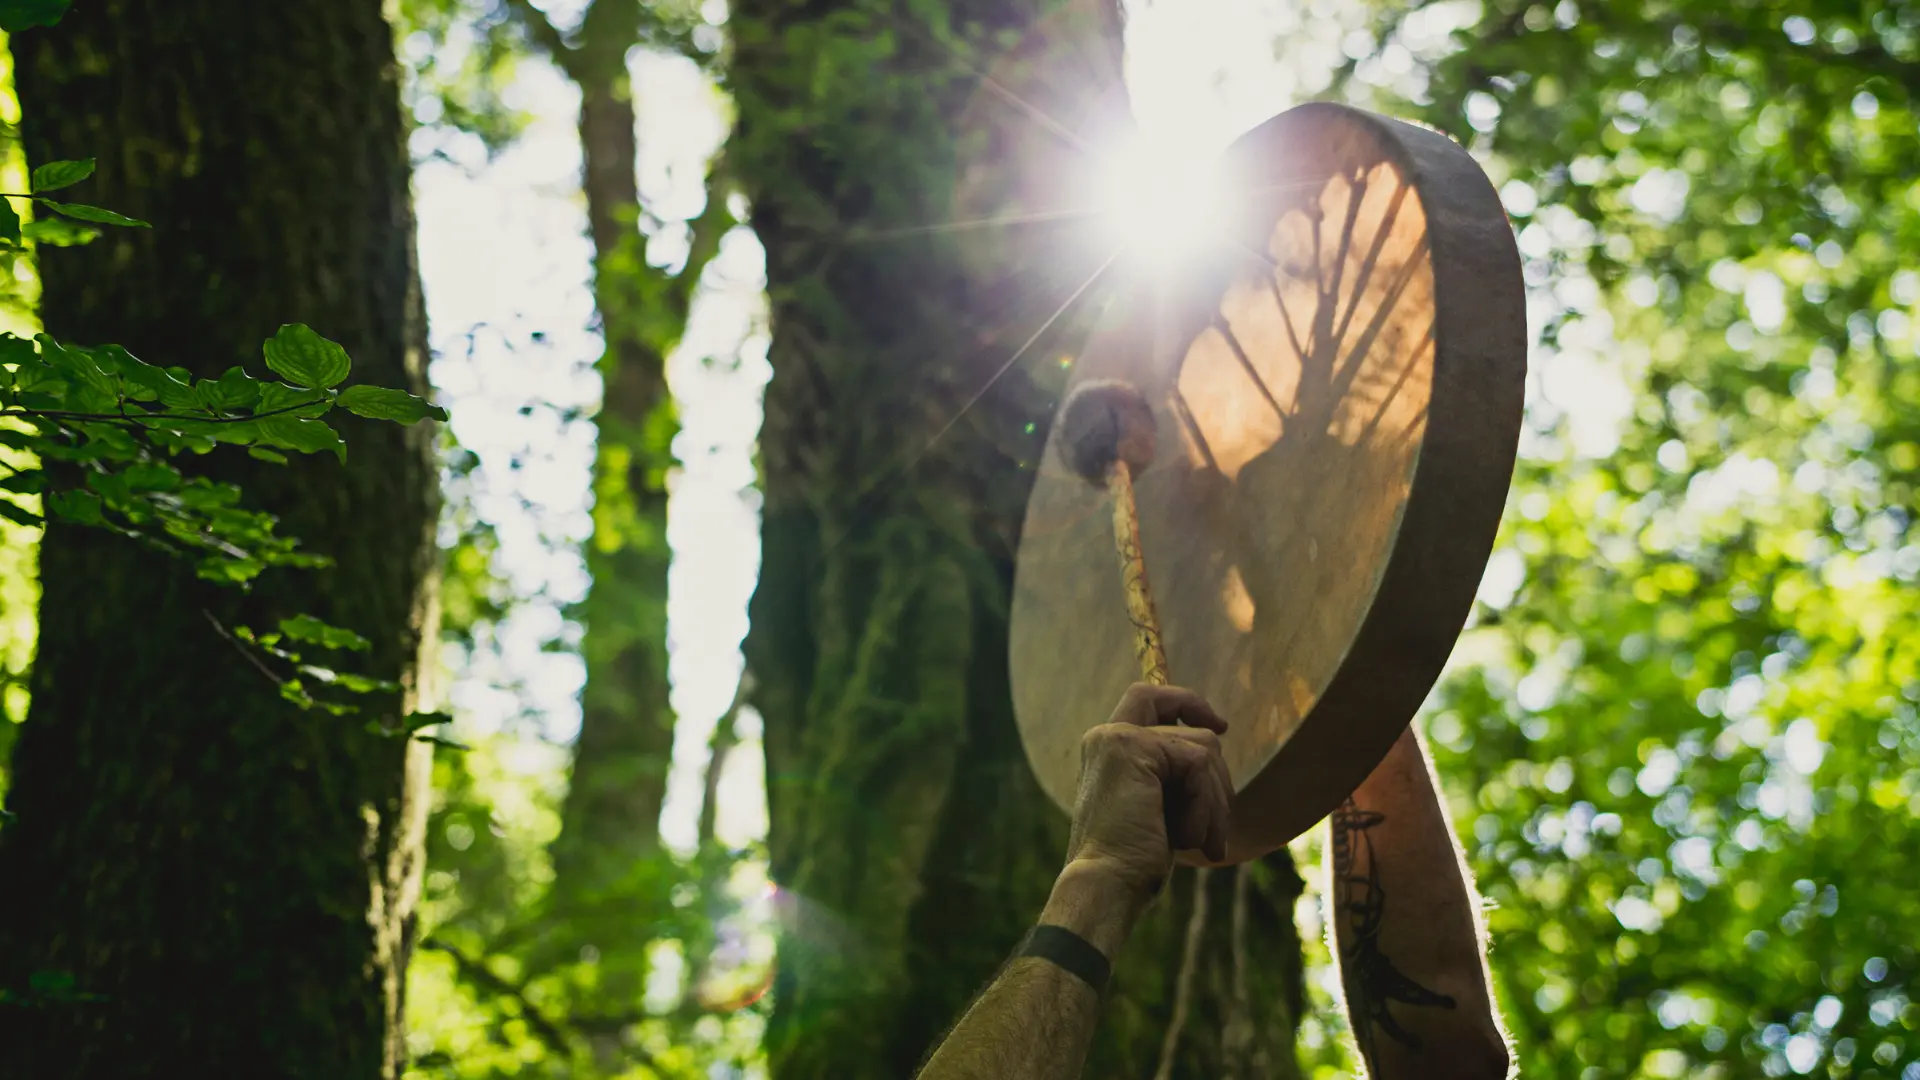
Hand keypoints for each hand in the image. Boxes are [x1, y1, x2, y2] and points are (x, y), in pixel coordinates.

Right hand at [1062, 683, 1232, 908]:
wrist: (1105, 885)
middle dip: (1218, 779)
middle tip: (1216, 832)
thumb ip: (1174, 774)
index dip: (1188, 703)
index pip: (1150, 698)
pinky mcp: (1134, 747)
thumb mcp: (1158, 809)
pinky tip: (1184, 839)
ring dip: (1213, 804)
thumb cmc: (1132, 861)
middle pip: (1192, 726)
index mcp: (1108, 749)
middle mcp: (1107, 735)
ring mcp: (1118, 737)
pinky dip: (1204, 807)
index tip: (1220, 727)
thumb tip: (1216, 741)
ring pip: (1204, 749)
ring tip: (1198, 843)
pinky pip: (1198, 765)